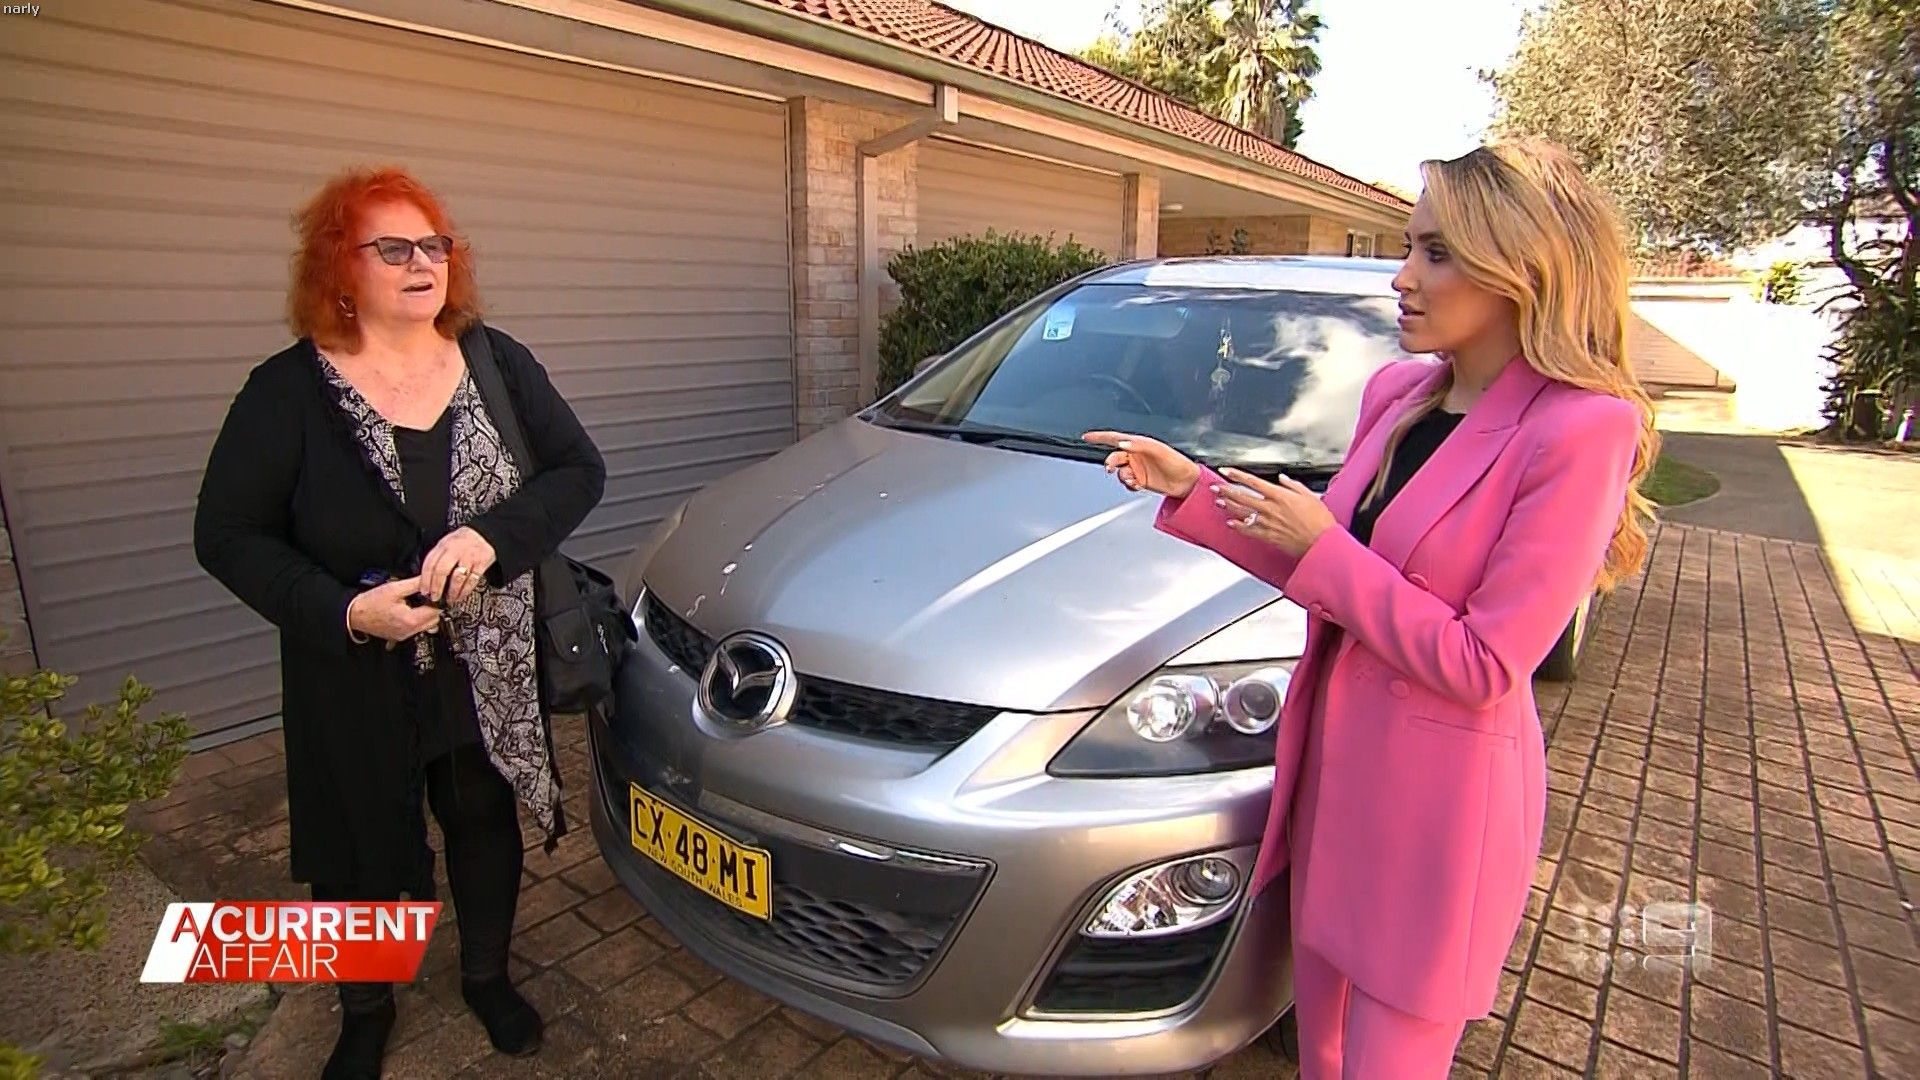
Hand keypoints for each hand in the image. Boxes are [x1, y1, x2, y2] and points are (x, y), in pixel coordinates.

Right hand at [347, 576, 441, 642]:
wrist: (354, 614)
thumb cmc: (370, 603)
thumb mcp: (395, 588)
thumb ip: (415, 584)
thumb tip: (430, 579)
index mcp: (410, 620)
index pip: (436, 611)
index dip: (438, 600)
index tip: (437, 593)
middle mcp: (409, 631)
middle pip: (434, 620)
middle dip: (433, 607)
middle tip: (427, 596)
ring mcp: (404, 635)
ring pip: (426, 626)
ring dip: (426, 614)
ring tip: (417, 603)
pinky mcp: (400, 636)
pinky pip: (416, 629)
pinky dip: (417, 620)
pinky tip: (410, 611)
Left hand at [420, 527, 496, 606]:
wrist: (484, 534)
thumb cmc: (462, 542)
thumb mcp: (445, 545)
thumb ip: (435, 560)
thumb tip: (423, 580)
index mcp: (443, 546)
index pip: (430, 564)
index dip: (425, 580)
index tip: (424, 591)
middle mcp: (455, 550)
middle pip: (441, 571)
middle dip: (436, 587)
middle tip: (434, 597)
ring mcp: (469, 557)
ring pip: (457, 578)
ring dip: (452, 592)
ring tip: (449, 599)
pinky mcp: (481, 563)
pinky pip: (471, 580)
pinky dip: (465, 591)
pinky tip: (460, 595)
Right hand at [1081, 431, 1202, 498]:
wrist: (1187, 482)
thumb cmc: (1176, 462)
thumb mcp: (1157, 450)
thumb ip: (1138, 445)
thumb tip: (1122, 444)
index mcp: (1139, 444)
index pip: (1115, 438)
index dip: (1100, 437)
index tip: (1086, 437)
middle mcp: (1136, 455)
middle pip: (1114, 457)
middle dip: (1110, 462)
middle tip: (1111, 468)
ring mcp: (1137, 468)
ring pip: (1119, 472)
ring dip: (1122, 477)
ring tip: (1132, 480)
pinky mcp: (1140, 480)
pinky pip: (1126, 483)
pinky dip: (1127, 485)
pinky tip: (1136, 485)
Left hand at [1213, 468, 1337, 557]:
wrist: (1321, 543)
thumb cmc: (1319, 521)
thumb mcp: (1310, 496)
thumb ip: (1293, 486)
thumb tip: (1282, 478)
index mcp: (1280, 496)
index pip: (1253, 482)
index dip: (1237, 475)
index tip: (1226, 471)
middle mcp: (1271, 508)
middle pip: (1242, 496)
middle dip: (1226, 490)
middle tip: (1215, 486)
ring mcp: (1268, 523)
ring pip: (1242, 512)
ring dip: (1229, 506)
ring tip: (1219, 501)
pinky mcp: (1268, 536)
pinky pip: (1249, 530)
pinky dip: (1238, 526)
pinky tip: (1230, 523)